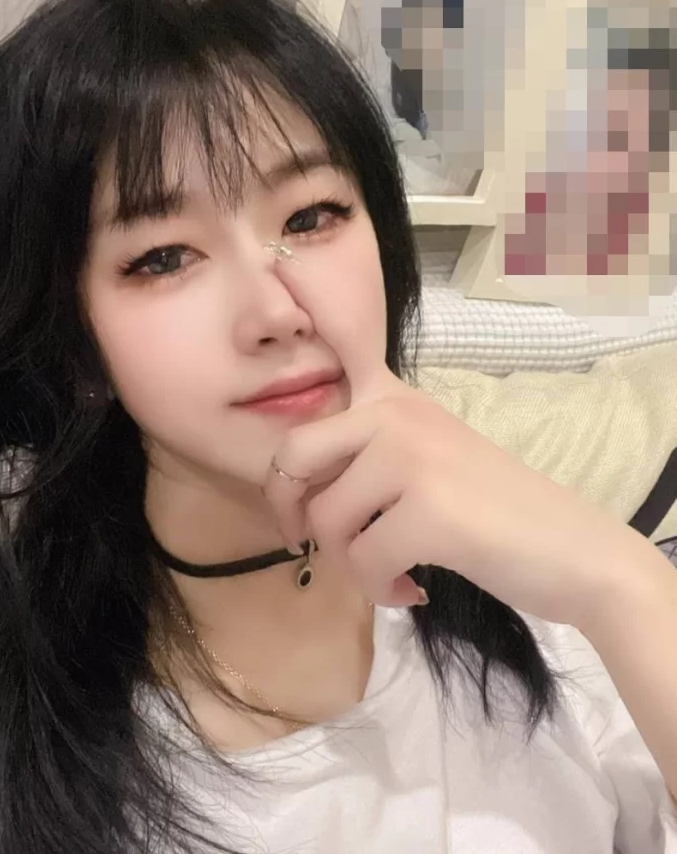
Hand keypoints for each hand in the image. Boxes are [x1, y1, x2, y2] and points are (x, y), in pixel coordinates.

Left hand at [261, 251, 647, 625]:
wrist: (572, 552)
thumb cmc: (496, 512)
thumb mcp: (430, 459)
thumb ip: (373, 452)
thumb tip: (301, 492)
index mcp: (396, 399)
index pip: (342, 342)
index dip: (306, 296)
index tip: (281, 264)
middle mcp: (396, 415)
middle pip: (293, 455)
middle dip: (289, 511)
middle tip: (307, 542)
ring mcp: (410, 457)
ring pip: (326, 522)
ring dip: (349, 564)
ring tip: (387, 572)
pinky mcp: (425, 509)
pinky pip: (363, 561)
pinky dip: (380, 588)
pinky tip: (410, 588)